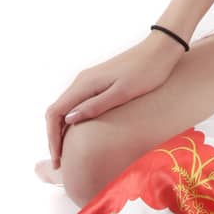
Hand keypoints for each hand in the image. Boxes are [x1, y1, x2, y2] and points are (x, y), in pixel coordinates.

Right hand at [45, 35, 183, 168]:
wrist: (161, 50)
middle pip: (57, 111)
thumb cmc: (146, 72)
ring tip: (68, 154)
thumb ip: (95, 106)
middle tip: (61, 163)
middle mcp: (82, 80)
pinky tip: (81, 135)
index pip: (55, 112)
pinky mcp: (99, 82)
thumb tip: (68, 119)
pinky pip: (77, 103)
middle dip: (54, 138)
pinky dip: (73, 121)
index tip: (58, 159)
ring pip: (66, 108)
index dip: (52, 138)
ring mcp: (90, 80)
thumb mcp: (122, 93)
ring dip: (62, 131)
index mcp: (85, 83)